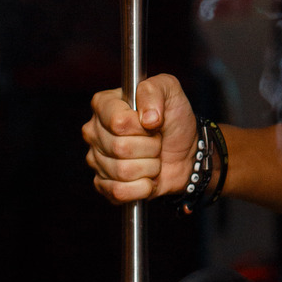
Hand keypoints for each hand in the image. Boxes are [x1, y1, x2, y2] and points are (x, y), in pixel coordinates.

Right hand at [83, 73, 197, 203]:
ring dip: (149, 167)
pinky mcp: (104, 184)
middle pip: (120, 148)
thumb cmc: (175, 120)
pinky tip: (147, 178)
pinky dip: (141, 188)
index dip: (142, 126)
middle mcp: (94, 131)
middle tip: (156, 141)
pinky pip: (118, 191)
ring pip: (122, 172)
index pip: (118, 122)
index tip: (153, 123)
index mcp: (104, 105)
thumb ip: (155, 90)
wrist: (187, 152)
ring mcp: (96, 159)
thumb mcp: (170, 91)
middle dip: (150, 147)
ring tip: (153, 158)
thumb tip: (148, 118)